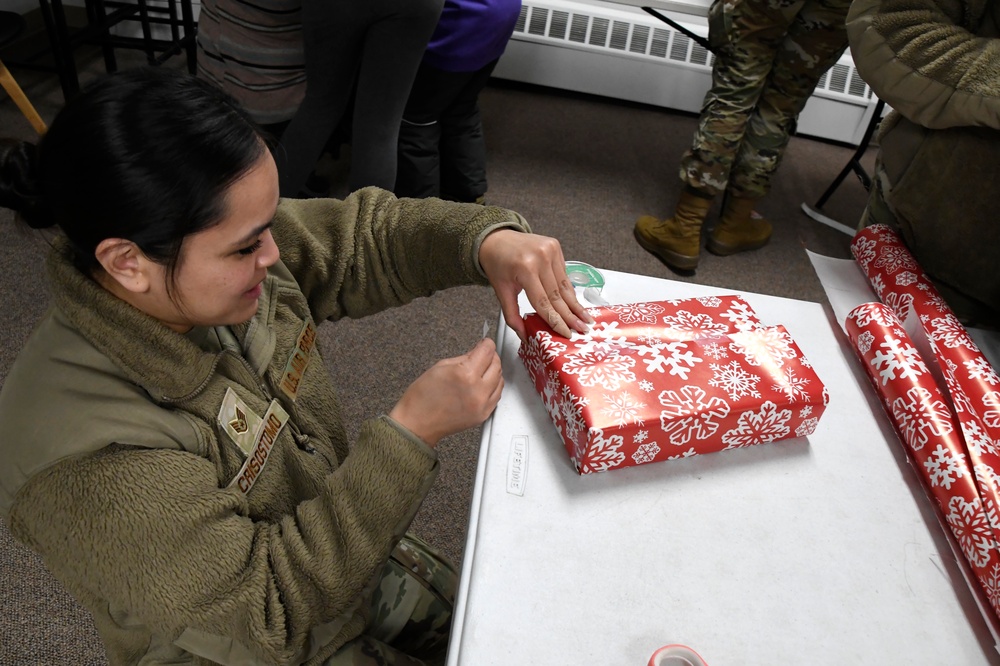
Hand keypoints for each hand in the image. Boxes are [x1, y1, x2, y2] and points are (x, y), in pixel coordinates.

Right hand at [389, 338, 503, 446]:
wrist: (417, 424)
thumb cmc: (422, 398)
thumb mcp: (440, 366)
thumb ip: (464, 357)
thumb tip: (478, 351)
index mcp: (465, 375)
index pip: (487, 352)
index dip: (487, 344)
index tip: (485, 343)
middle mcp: (477, 390)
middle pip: (497, 365)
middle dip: (491, 357)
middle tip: (482, 355)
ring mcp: (482, 405)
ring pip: (500, 381)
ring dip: (493, 372)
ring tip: (481, 371)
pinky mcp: (483, 415)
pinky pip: (497, 396)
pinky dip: (493, 387)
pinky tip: (482, 385)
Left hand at [478, 229, 592, 340]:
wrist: (496, 239)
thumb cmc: (498, 264)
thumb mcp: (501, 291)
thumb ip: (512, 315)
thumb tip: (524, 335)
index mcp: (525, 269)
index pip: (544, 302)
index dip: (556, 320)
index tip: (566, 333)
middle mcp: (540, 257)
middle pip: (558, 295)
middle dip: (571, 316)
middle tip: (582, 329)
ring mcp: (550, 250)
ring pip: (564, 286)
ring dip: (575, 304)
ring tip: (585, 319)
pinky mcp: (555, 247)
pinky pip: (564, 274)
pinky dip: (568, 290)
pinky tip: (575, 303)